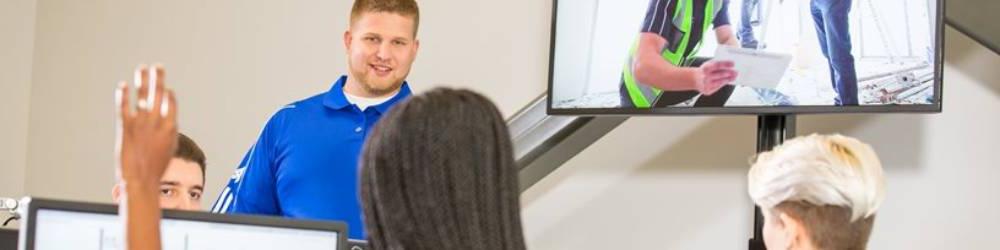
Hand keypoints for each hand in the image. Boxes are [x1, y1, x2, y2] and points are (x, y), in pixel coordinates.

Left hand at [116, 64, 177, 186]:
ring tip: (142, 68)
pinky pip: (124, 107)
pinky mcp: (125, 127)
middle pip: (158, 94)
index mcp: (170, 127)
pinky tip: (123, 86)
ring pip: (142, 96)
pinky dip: (123, 96)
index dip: (168, 94)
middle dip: (158, 79)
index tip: (167, 88)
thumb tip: (168, 119)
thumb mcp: (169, 148)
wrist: (141, 180)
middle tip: (158, 67)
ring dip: (143, 81)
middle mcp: (156, 122)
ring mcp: (141, 123)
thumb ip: (168, 130)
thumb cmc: (156, 168)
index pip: (171, 103)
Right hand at [693, 60, 737, 95]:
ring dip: (728, 80)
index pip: (717, 65)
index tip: (733, 64)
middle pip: (720, 74)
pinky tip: (726, 81)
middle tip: (736, 72)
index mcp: (705, 68)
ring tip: (733, 77)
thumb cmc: (704, 71)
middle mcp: (705, 77)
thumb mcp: (708, 64)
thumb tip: (728, 64)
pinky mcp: (707, 91)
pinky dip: (723, 84)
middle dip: (729, 73)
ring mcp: (706, 84)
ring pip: (720, 82)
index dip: (726, 64)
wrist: (694, 79)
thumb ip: (717, 63)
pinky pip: (717, 87)